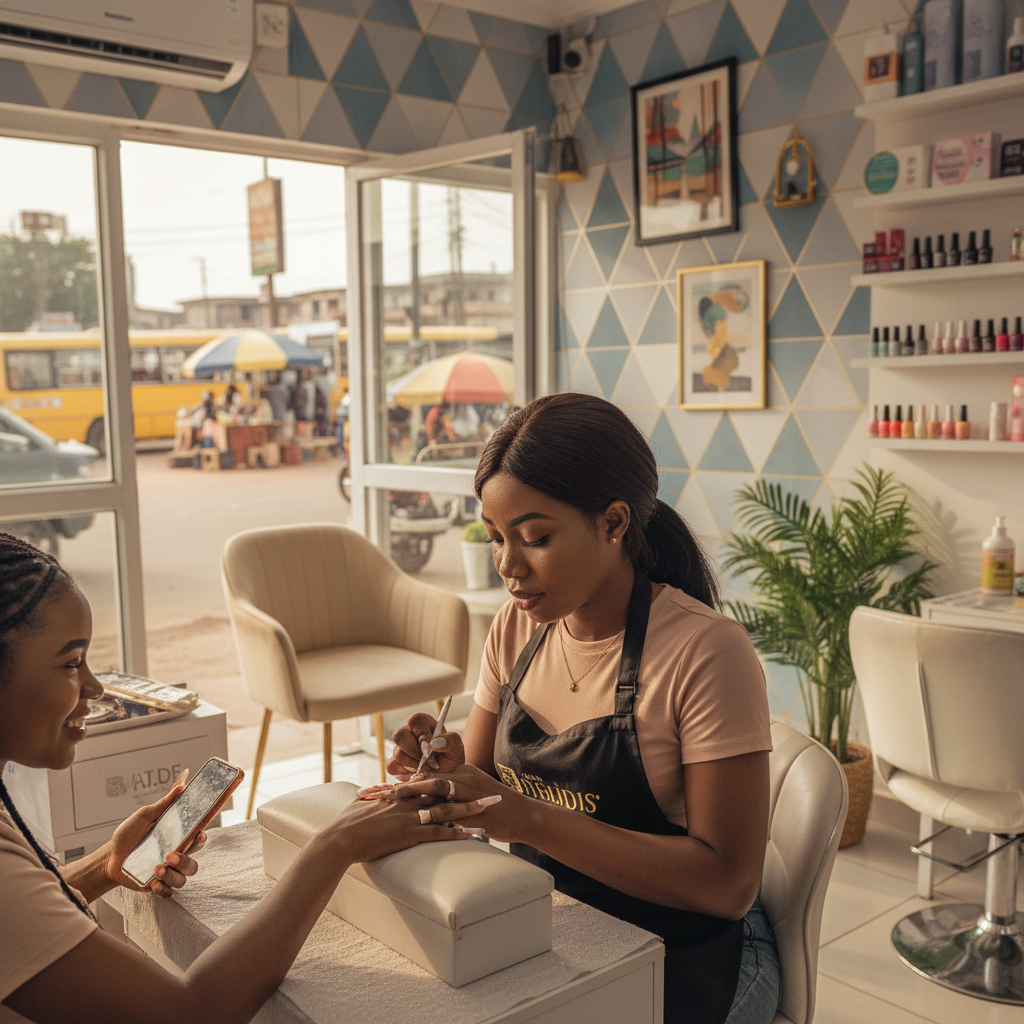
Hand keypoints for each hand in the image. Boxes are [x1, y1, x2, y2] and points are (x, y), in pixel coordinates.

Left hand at [105, 771, 206, 898]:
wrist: (109, 856)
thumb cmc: (129, 834)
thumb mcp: (145, 815)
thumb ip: (164, 803)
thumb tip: (181, 787)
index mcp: (176, 839)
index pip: (197, 841)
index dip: (201, 840)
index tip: (200, 835)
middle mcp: (174, 857)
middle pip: (193, 864)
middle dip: (185, 861)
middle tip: (170, 855)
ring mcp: (166, 873)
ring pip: (182, 880)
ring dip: (173, 876)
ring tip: (158, 868)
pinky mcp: (154, 885)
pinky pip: (167, 893)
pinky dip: (163, 889)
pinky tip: (154, 883)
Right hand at [328, 788, 496, 862]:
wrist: (340, 838)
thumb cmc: (346, 824)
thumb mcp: (363, 806)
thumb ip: (374, 800)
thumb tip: (371, 795)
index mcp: (400, 794)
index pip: (430, 785)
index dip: (450, 784)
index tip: (467, 783)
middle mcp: (408, 801)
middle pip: (445, 794)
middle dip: (469, 793)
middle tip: (491, 794)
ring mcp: (409, 817)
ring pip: (446, 811)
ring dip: (469, 811)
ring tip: (489, 810)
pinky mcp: (408, 833)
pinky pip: (437, 832)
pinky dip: (456, 832)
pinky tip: (471, 834)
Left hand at [385, 765, 526, 843]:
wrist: (524, 815)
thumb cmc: (497, 805)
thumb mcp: (475, 789)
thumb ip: (454, 789)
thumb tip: (430, 793)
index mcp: (464, 772)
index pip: (432, 772)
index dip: (410, 779)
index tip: (390, 786)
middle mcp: (466, 779)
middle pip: (431, 779)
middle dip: (406, 786)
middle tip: (385, 793)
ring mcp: (472, 795)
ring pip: (439, 792)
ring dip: (416, 798)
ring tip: (395, 804)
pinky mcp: (477, 811)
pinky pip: (453, 812)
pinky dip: (435, 816)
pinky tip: (420, 821)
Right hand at [387, 711, 465, 777]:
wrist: (446, 776)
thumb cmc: (450, 757)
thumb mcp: (456, 747)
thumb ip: (449, 740)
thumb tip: (433, 742)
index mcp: (423, 723)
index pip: (414, 720)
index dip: (420, 734)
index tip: (430, 748)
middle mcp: (409, 733)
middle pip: (399, 735)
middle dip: (414, 752)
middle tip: (427, 762)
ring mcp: (400, 748)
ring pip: (397, 753)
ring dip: (413, 764)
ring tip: (427, 769)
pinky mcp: (394, 763)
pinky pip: (392, 766)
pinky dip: (405, 773)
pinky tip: (417, 774)